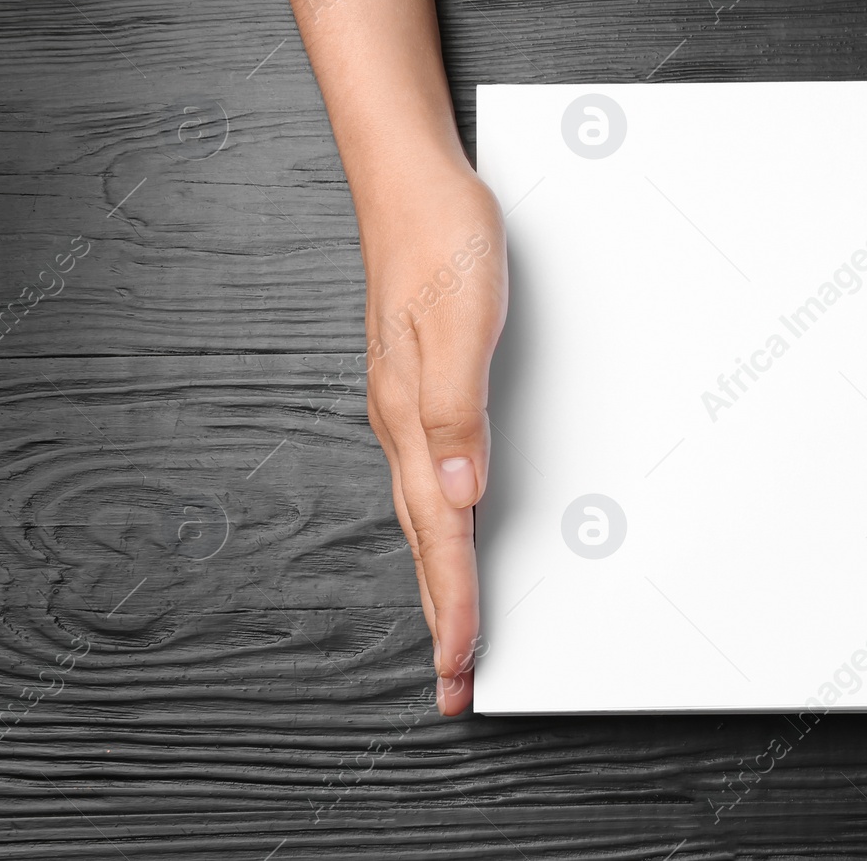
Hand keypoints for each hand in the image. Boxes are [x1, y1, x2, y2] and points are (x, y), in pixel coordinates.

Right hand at [358, 157, 506, 714]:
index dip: (454, 602)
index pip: (440, 532)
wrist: (414, 184)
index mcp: (413, 417)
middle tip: (454, 682)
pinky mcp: (421, 390)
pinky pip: (430, 481)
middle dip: (442, 615)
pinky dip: (441, 529)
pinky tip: (449, 534)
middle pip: (425, 541)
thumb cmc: (442, 243)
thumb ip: (457, 409)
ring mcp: (408, 409)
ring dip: (440, 580)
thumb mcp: (459, 321)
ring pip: (425, 517)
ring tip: (452, 632)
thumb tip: (458, 494)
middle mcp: (404, 423)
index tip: (461, 664)